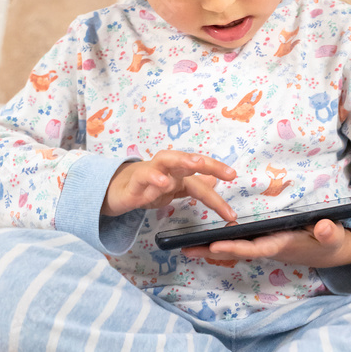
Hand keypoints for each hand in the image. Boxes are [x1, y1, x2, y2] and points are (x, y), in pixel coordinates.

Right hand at [101, 150, 237, 220]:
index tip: (233, 178)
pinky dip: (153, 178)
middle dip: (208, 164)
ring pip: (166, 160)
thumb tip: (214, 179)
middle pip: (188, 160)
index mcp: (178, 172)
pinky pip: (144, 177)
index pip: (202, 173)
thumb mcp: (174, 189)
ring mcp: (150, 173)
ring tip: (195, 164)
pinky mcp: (134, 183)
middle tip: (226, 172)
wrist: (117, 192)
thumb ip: (193, 185)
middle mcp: (167, 168)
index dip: (217, 174)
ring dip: (181, 160)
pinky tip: (162, 183)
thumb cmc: (147, 187)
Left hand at [181, 219, 350, 268]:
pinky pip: (238, 242)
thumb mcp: (334, 236)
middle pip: (236, 250)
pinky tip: (201, 240)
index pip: (255, 247)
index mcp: (281, 244)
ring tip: (183, 247)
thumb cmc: (331, 241)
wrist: (331, 250)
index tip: (214, 246)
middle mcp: (268, 247)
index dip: (235, 248)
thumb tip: (326, 228)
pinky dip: (220, 242)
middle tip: (185, 250)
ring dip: (209, 248)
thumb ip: (330, 232)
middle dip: (211, 251)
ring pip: (233, 247)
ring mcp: (264, 245)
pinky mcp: (262, 240)